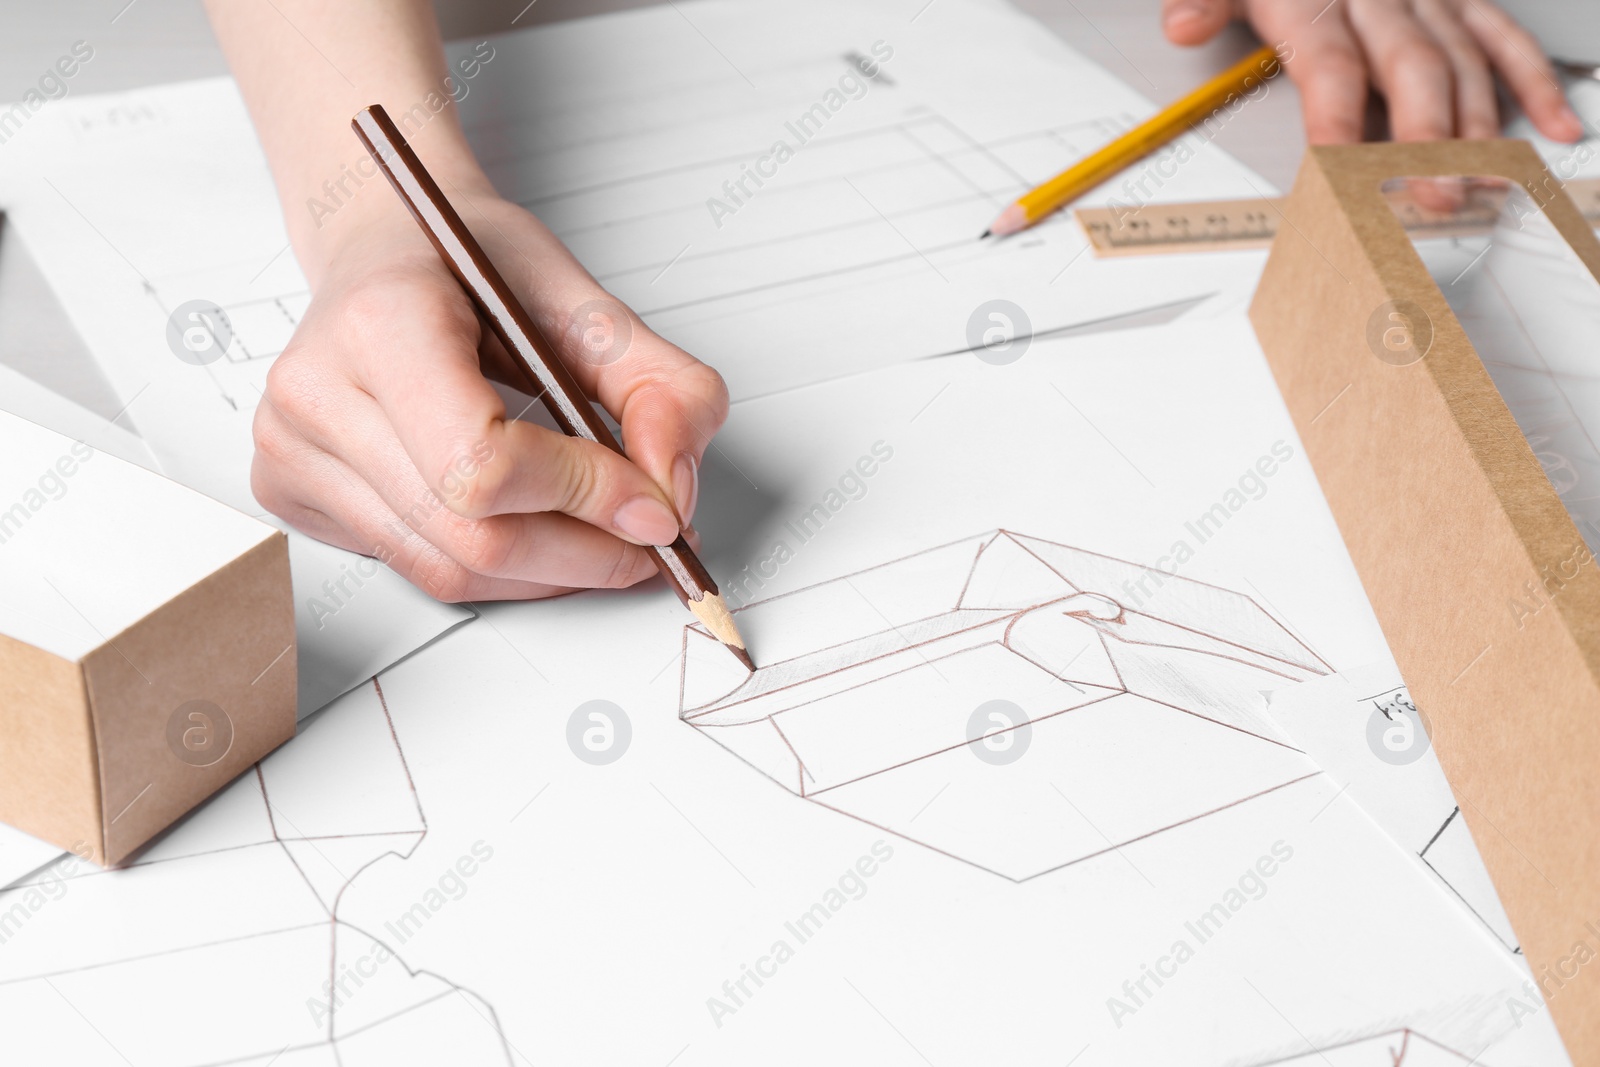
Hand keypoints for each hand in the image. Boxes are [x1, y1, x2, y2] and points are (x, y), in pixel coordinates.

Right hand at [251, 189, 728, 600]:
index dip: (583, 496)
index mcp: (380, 322)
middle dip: (586, 554)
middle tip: (653, 539)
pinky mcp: (291, 493)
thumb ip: (656, 384)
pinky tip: (535, 523)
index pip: (483, 463)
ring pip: (448, 570)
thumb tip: (671, 490)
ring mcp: (292, 450)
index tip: (651, 502)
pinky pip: (417, 567)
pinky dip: (498, 566)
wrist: (382, 245)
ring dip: (552, 571)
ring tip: (608, 536)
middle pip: (471, 536)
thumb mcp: (581, 294)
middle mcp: (317, 391)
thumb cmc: (465, 259)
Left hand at [1161, 0, 1584, 142]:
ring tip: (1481, 183)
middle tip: (1431, 195)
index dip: (1338, 122)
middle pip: (1409, 69)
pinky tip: (1550, 128)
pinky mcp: (1460, 0)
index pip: (1330, 65)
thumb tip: (1183, 24)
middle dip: (1425, 138)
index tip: (1341, 173)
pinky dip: (1534, 83)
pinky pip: (1505, 38)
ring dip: (1477, 126)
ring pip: (1462, 61)